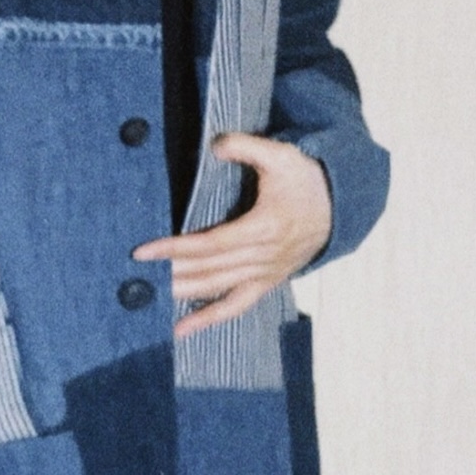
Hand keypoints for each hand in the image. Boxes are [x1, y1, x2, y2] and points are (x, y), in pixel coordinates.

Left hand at [133, 133, 331, 339]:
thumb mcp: (282, 155)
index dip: (175, 248)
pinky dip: (207, 319)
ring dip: (182, 295)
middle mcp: (263, 257)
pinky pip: (234, 307)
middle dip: (171, 274)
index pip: (210, 244)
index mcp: (264, 228)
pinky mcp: (264, 284)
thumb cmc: (306, 180)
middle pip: (209, 270)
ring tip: (149, 300)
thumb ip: (247, 147)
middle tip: (136, 278)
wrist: (339, 207)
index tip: (143, 252)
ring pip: (217, 290)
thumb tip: (215, 144)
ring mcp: (265, 274)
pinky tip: (180, 330)